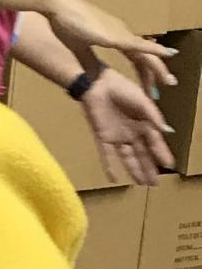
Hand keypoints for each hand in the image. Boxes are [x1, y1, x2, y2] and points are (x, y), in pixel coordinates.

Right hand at [43, 0, 176, 94]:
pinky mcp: (117, 35)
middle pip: (143, 57)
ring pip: (146, 54)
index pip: (134, 57)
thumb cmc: (65, 23)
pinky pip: (140, 46)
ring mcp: (121, 33)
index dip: (142, 71)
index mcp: (113, 36)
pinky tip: (169, 55)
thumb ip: (87, 60)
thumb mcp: (77, 47)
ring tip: (169, 82)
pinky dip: (154, 51)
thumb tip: (92, 76)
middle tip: (163, 88)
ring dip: (158, 69)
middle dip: (153, 74)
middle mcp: (122, 33)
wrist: (59, 6)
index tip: (148, 84)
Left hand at [78, 68, 175, 186]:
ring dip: (135, 170)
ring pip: (128, 157)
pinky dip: (109, 166)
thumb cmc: (123, 89)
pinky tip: (113, 179)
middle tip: (156, 183)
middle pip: (142, 154)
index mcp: (143, 123)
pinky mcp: (102, 137)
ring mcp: (117, 137)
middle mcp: (132, 133)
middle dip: (149, 168)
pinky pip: (106, 155)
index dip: (162, 154)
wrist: (98, 84)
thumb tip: (166, 131)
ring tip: (142, 183)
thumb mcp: (143, 102)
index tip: (169, 166)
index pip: (155, 142)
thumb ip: (154, 116)